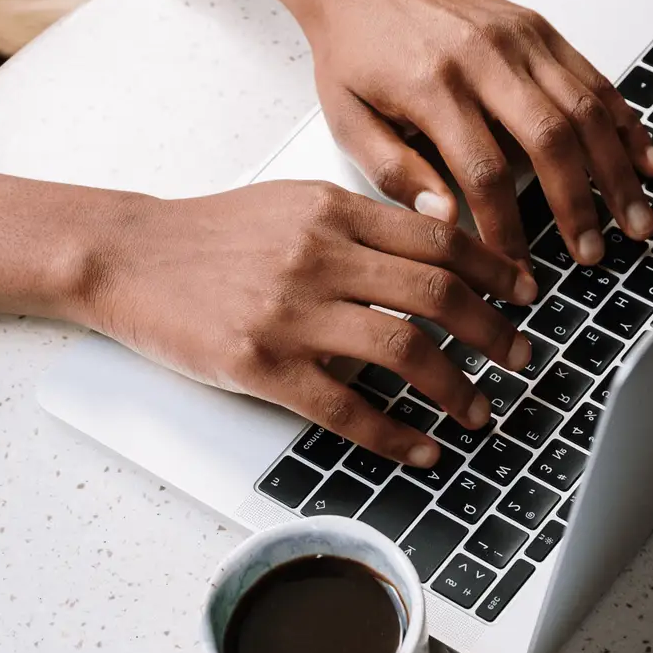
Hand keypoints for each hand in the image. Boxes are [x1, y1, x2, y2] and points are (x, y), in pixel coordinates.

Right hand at [81, 180, 538, 466]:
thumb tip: (437, 245)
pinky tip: (422, 448)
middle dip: (493, 330)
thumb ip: (360, 221)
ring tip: (479, 409)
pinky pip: (347, 408)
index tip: (525, 294)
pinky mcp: (262, 365)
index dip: (494, 269)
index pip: (438, 236)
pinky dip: (396, 434)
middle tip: (521, 356)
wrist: (127, 257)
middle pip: (437, 292)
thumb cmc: (211, 235)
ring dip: (456, 386)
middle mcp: (319, 256)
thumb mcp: (292, 204)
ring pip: (403, 349)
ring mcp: (290, 313)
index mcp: (332, 210)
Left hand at [174, 0, 652, 267]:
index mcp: (432, 85)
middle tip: (597, 254)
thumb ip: (396, 174)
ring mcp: (519, 38)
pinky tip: (646, 159)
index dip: (508, 229)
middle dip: (581, 205)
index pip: (483, 172)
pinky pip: (594, 78)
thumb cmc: (353, 50)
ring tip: (637, 220)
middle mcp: (483, 56)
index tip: (518, 271)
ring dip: (618, 171)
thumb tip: (445, 222)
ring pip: (586, 108)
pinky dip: (627, 122)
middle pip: (551, 139)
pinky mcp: (538, 28)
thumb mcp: (348, 120)